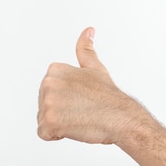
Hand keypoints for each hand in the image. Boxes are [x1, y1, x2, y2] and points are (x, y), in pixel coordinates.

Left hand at [37, 27, 143, 144]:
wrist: (122, 118)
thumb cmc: (109, 96)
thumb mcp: (95, 67)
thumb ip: (85, 49)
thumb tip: (88, 31)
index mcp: (54, 70)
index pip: (47, 92)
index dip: (63, 99)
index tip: (79, 98)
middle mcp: (47, 83)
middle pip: (43, 106)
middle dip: (59, 111)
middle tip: (80, 109)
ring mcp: (48, 103)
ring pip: (43, 120)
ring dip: (59, 123)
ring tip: (78, 118)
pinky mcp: (50, 121)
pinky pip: (43, 133)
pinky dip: (56, 135)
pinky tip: (73, 127)